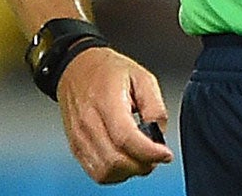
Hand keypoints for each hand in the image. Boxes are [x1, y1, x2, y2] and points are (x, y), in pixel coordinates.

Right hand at [57, 47, 170, 183]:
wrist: (77, 68)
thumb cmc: (109, 70)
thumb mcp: (143, 77)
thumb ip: (155, 106)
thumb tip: (160, 133)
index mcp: (107, 102)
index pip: (126, 138)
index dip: (149, 152)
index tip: (166, 154)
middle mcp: (88, 123)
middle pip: (115, 161)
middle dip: (141, 165)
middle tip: (157, 157)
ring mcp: (79, 138)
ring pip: (104, 172)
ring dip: (128, 172)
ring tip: (142, 159)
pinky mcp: (75, 147)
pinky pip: (94, 172)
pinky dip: (114, 174)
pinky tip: (126, 161)